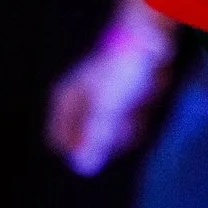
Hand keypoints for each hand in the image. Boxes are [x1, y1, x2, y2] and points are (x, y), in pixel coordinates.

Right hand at [47, 4, 174, 174]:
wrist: (150, 39)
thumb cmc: (121, 69)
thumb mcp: (106, 106)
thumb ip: (94, 137)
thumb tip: (83, 168)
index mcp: (64, 101)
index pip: (58, 141)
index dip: (79, 148)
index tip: (100, 138)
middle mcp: (78, 104)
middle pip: (88, 142)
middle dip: (108, 137)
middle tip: (122, 116)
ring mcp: (101, 105)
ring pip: (111, 137)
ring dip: (126, 128)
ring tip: (134, 104)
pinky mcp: (122, 104)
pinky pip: (129, 128)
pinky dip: (139, 120)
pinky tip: (144, 103)